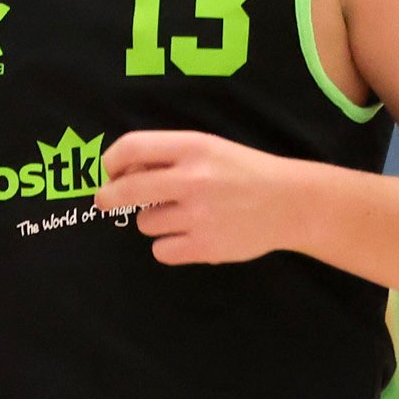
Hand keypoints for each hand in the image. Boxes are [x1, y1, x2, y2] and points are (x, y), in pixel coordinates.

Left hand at [97, 128, 310, 267]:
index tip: (109, 173)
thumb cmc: (242, 173)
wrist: (291, 203)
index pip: (131, 147)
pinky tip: (191, 236)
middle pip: (124, 190)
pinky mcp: (205, 246)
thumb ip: (167, 156)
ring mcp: (199, 215)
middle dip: (108, 197)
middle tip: (107, 200)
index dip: (110, 162)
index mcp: (194, 147)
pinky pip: (160, 251)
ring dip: (155, 221)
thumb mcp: (209, 149)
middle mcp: (193, 179)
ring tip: (185, 215)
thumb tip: (118, 173)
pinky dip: (169, 246)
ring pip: (144, 223)